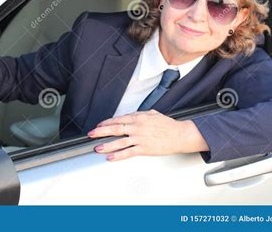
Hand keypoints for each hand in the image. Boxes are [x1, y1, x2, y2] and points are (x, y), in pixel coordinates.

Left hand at [88, 110, 208, 160]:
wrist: (180, 135)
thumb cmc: (168, 125)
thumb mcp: (152, 114)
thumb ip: (140, 114)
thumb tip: (130, 116)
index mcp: (138, 117)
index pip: (118, 119)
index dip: (107, 122)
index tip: (99, 125)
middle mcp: (137, 127)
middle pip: (115, 128)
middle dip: (101, 131)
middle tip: (91, 134)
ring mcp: (140, 138)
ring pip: (119, 141)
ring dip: (106, 145)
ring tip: (97, 148)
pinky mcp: (144, 149)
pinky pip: (128, 152)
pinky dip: (118, 155)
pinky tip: (111, 157)